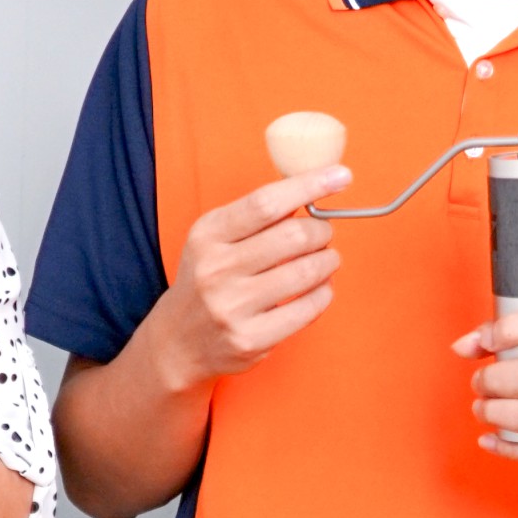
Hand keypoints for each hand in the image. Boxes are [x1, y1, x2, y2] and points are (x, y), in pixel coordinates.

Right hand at [145, 166, 348, 385]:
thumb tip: (309, 190)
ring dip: (328, 261)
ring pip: (307, 272)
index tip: (340, 176)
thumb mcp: (214, 239)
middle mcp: (216, 269)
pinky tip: (319, 288)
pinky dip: (323, 293)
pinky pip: (308, 309)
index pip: (266, 202)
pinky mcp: (250, 339)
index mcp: (207, 235)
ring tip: (326, 260)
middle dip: (322, 231)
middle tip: (324, 234)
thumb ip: (255, 217)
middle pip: (294, 236)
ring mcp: (232, 307)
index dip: (309, 186)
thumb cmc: (206, 281)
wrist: (177, 341)